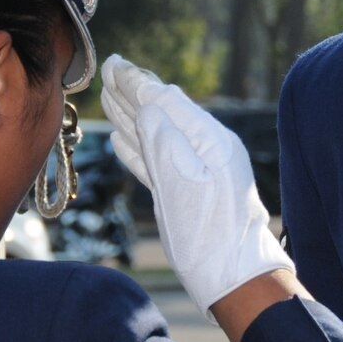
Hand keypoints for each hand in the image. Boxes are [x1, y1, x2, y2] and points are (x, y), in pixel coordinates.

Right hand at [99, 54, 293, 315]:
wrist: (234, 278)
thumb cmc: (209, 235)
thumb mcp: (182, 183)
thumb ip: (162, 140)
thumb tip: (146, 109)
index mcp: (208, 139)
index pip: (165, 99)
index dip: (136, 81)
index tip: (112, 64)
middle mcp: (205, 148)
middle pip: (162, 110)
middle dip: (134, 91)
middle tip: (108, 71)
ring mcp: (198, 169)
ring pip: (157, 133)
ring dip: (133, 114)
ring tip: (110, 96)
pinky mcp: (188, 191)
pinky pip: (158, 159)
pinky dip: (138, 145)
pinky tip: (121, 138)